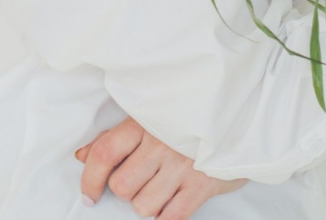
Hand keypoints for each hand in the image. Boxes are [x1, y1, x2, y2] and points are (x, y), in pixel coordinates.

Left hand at [73, 115, 247, 217]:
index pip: (104, 153)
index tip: (90, 195)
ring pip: (143, 206)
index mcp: (145, 122)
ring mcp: (183, 165)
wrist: (242, 115)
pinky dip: (166, 214)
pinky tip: (172, 199)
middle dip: (126, 191)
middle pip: (122, 186)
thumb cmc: (188, 118)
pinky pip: (170, 217)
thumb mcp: (150, 118)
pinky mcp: (202, 185)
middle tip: (140, 180)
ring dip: (148, 204)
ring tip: (161, 187)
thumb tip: (82, 156)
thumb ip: (115, 137)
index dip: (90, 179)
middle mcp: (162, 143)